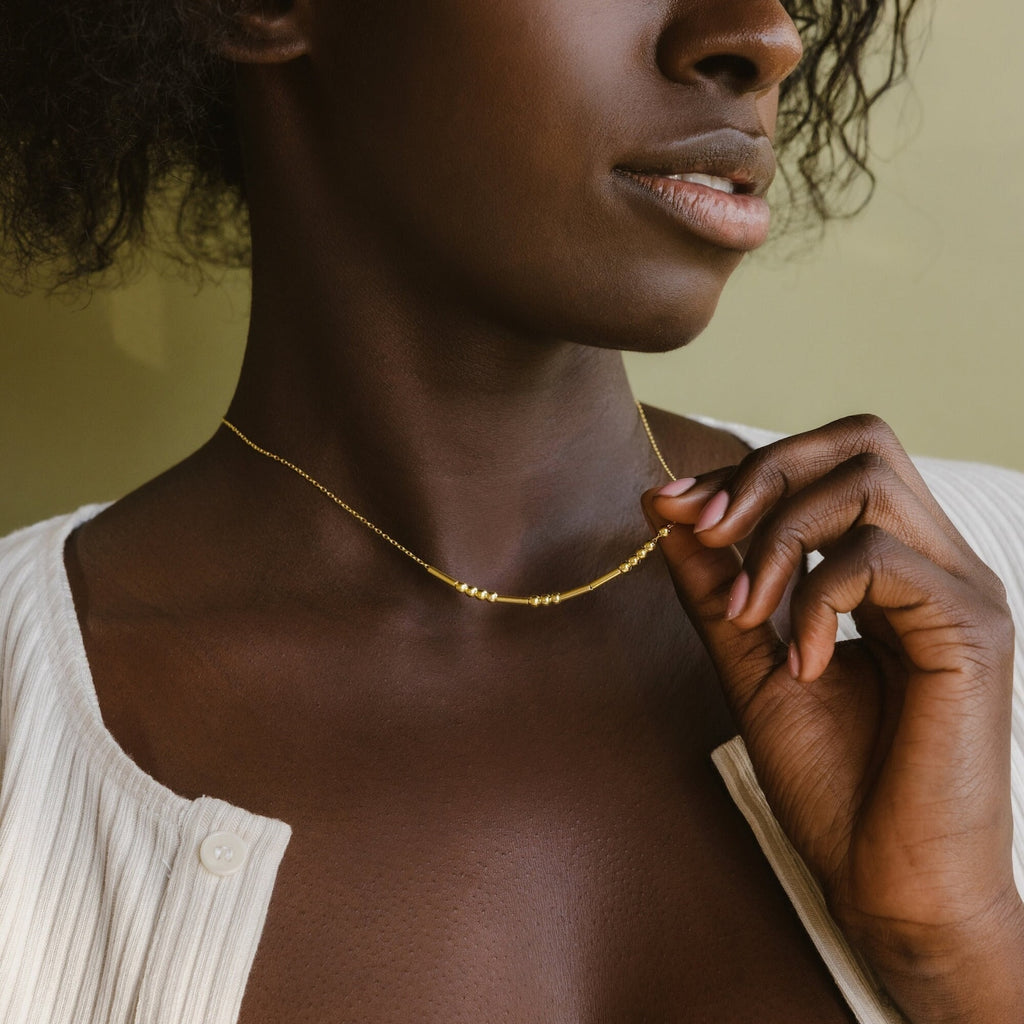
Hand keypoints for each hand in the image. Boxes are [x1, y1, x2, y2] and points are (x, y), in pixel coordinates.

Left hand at [644, 414, 1023, 1022]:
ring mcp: (962, 589)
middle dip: (764, 472)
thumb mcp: (749, 663)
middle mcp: (935, 561)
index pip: (825, 463)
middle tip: (705, 530)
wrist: (892, 885)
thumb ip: (711, 583)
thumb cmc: (830, 780)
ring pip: (869, 482)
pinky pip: (883, 559)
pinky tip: (802, 664)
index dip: (742, 471)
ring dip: (781, 536)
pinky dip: (817, 599)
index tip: (671, 505)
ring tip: (749, 615)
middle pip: (859, 441)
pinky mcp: (974, 629)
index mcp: (891, 565)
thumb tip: (659, 503)